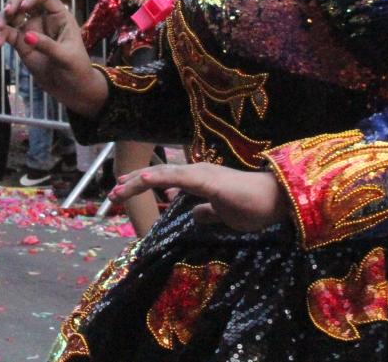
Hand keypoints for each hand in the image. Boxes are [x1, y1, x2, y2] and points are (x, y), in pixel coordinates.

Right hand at [0, 0, 105, 116]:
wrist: (71, 89)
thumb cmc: (77, 69)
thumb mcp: (67, 58)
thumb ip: (48, 46)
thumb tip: (27, 36)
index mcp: (59, 16)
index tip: (24, 7)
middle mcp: (43, 18)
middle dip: (13, 1)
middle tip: (7, 12)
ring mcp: (31, 30)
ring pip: (13, 15)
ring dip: (3, 17)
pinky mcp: (21, 43)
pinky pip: (8, 34)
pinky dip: (1, 35)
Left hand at [111, 164, 289, 232]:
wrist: (276, 201)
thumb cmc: (254, 207)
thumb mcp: (224, 215)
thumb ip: (208, 212)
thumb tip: (194, 215)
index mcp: (199, 179)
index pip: (165, 179)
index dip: (143, 183)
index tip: (122, 191)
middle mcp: (196, 171)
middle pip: (158, 175)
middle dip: (133, 183)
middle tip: (112, 193)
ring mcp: (201, 173)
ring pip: (162, 173)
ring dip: (138, 181)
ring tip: (118, 189)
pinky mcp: (206, 180)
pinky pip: (177, 177)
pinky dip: (157, 178)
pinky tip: (143, 180)